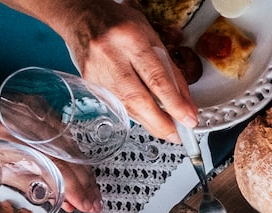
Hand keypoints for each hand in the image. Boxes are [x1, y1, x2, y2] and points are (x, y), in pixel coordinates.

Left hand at [0, 96, 100, 212]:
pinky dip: (75, 155)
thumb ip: (27, 182)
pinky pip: (66, 133)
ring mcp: (36, 108)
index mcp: (12, 132)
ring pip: (72, 145)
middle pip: (70, 154)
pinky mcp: (40, 106)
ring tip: (91, 192)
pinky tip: (82, 171)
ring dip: (84, 171)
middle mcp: (28, 116)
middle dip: (86, 183)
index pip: (57, 163)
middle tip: (94, 203)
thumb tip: (59, 199)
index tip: (85, 204)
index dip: (75, 188)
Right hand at [58, 1, 196, 139]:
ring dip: (150, 123)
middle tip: (178, 135)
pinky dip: (136, 115)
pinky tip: (147, 119)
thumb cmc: (121, 25)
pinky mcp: (90, 83)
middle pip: (138, 99)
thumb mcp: (153, 39)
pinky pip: (118, 105)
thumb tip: (186, 105)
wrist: (82, 17)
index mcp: (130, 39)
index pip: (156, 79)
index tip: (189, 120)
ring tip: (167, 131)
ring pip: (127, 107)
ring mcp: (96, 71)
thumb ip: (171, 72)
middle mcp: (110, 55)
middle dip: (161, 123)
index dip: (175, 104)